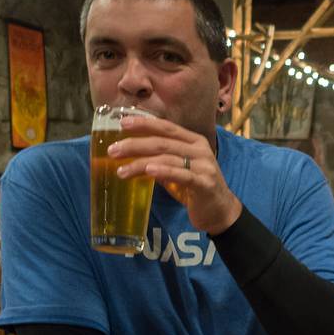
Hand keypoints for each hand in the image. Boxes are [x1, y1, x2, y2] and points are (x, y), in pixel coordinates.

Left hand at [108, 116, 241, 234]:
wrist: (220, 211)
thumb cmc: (196, 189)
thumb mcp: (177, 170)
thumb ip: (160, 160)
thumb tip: (130, 154)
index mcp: (194, 141)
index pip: (167, 127)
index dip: (144, 123)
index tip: (122, 123)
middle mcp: (200, 150)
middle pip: (163, 142)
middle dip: (135, 145)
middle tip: (112, 151)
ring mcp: (204, 166)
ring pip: (167, 158)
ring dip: (141, 163)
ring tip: (121, 170)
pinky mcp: (205, 184)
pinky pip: (181, 175)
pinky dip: (164, 171)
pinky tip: (148, 171)